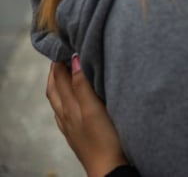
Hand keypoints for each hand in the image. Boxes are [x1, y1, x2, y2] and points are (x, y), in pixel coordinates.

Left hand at [46, 56, 127, 176]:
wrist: (109, 169)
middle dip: (56, 71)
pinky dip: (66, 99)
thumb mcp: (94, 109)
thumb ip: (82, 86)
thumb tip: (73, 61)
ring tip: (65, 72)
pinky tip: (73, 100)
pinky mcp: (79, 134)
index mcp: (69, 107)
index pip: (59, 79)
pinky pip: (66, 112)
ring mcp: (71, 126)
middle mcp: (66, 116)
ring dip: (59, 84)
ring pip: (59, 101)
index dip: (60, 62)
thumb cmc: (105, 140)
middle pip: (55, 89)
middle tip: (61, 54)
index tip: (65, 45)